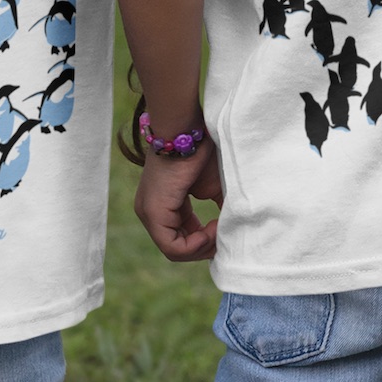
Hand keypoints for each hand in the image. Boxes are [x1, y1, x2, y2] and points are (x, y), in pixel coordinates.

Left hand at [134, 137, 223, 262]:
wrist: (187, 130)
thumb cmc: (200, 151)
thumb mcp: (213, 188)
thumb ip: (219, 211)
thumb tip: (232, 233)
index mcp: (163, 206)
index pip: (182, 238)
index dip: (205, 241)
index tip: (224, 227)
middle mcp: (150, 213)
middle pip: (178, 248)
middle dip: (205, 247)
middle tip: (225, 234)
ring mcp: (148, 213)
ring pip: (175, 251)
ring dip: (203, 245)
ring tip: (219, 227)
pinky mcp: (153, 213)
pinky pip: (172, 247)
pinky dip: (197, 244)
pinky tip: (212, 228)